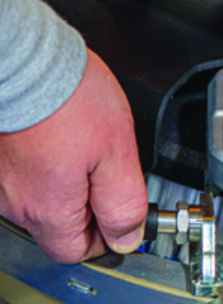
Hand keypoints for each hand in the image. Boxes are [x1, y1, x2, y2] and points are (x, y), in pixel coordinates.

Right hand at [0, 50, 147, 263]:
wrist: (20, 51)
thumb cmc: (67, 95)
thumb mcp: (118, 155)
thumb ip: (124, 205)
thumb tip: (127, 238)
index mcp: (47, 208)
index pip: (76, 252)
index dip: (104, 239)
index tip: (119, 216)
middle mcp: (14, 200)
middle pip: (57, 228)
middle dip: (88, 210)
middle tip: (106, 173)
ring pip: (40, 200)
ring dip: (66, 184)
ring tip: (84, 147)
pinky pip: (24, 173)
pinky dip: (45, 163)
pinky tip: (60, 137)